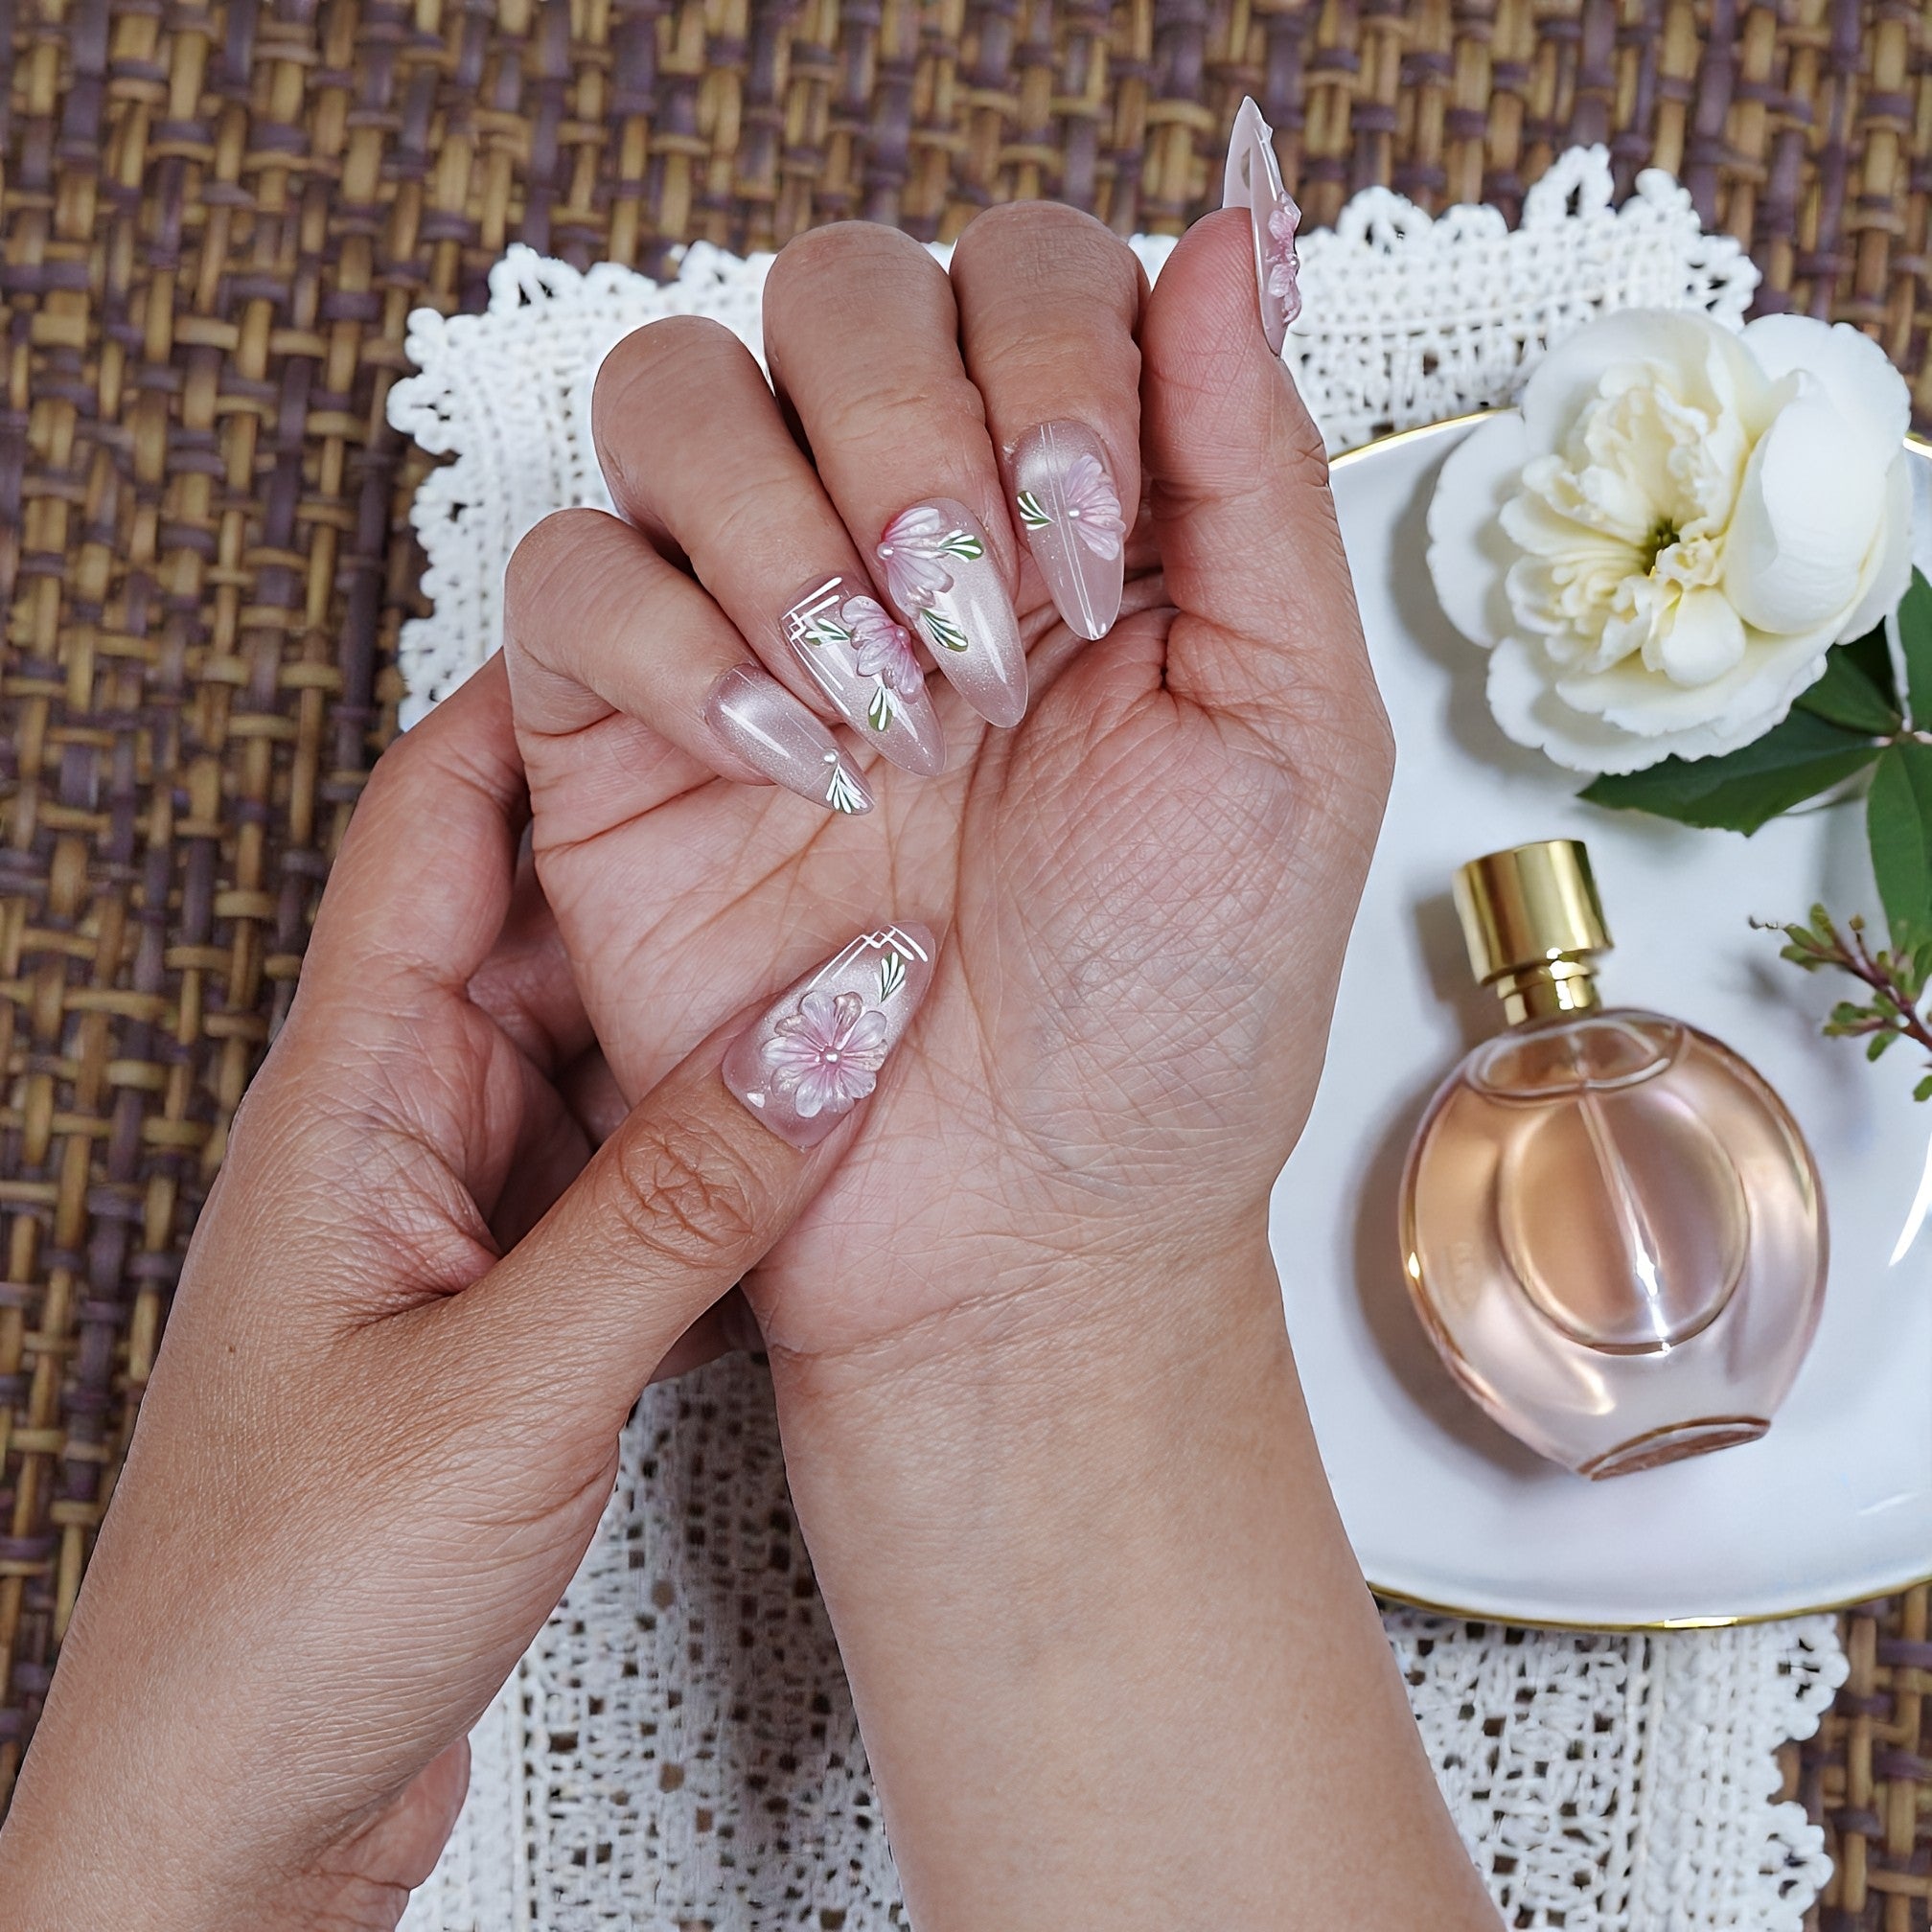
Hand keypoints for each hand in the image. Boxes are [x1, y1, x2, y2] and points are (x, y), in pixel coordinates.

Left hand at [0, 665, 897, 1930]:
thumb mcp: (510, 1382)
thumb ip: (684, 1201)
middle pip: (549, 918)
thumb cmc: (282, 1608)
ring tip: (851, 947)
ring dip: (716, 1002)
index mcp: (352, 1097)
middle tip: (830, 789)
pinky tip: (807, 1139)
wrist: (231, 1809)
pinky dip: (725, 1136)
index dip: (550, 709)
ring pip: (611, 1045)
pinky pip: (639, 1166)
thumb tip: (833, 1025)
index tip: (691, 632)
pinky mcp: (518, 1300)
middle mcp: (405, 1128)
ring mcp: (464, 1213)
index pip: (434, 825)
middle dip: (682, 850)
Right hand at [503, 202, 1386, 1357]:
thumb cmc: (1176, 1013)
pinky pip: (567, 574)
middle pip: (837, 291)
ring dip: (786, 528)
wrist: (1028, 1228)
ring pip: (680, 393)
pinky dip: (667, 641)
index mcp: (1078, 520)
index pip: (1023, 270)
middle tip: (984, 636)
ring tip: (886, 716)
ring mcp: (754, 628)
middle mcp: (907, 545)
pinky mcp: (621, 737)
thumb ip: (1255, 470)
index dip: (1049, 359)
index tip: (1097, 560)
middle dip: (913, 436)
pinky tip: (783, 766)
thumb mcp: (1287, 728)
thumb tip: (1228, 231)